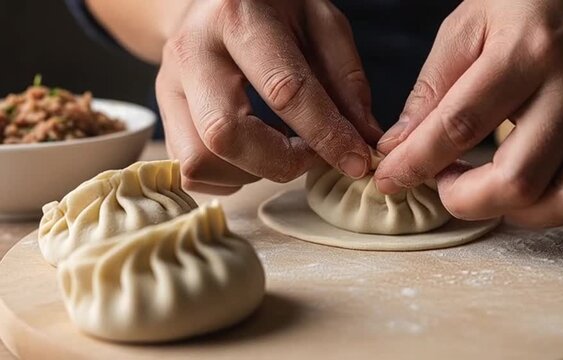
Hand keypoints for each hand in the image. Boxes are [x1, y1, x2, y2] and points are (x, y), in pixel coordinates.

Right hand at [156, 0, 381, 193]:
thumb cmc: (271, 11)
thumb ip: (345, 78)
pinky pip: (191, 171)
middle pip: (226, 135)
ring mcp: (169, 86)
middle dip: (281, 163)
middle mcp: (192, 53)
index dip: (326, 135)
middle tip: (313, 158)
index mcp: (238, 18)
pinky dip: (231, 177)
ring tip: (283, 152)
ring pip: (201, 161)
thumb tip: (363, 139)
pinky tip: (255, 155)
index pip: (284, 90)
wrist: (208, 1)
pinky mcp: (164, 115)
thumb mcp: (320, 22)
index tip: (357, 161)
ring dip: (253, 173)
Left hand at [374, 0, 562, 231]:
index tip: (389, 179)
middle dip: (466, 199)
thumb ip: (432, 88)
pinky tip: (548, 196)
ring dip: (521, 212)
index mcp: (527, 52)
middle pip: (519, 180)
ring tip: (491, 189)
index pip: (460, 126)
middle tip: (444, 183)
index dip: (415, 163)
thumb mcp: (468, 25)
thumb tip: (398, 145)